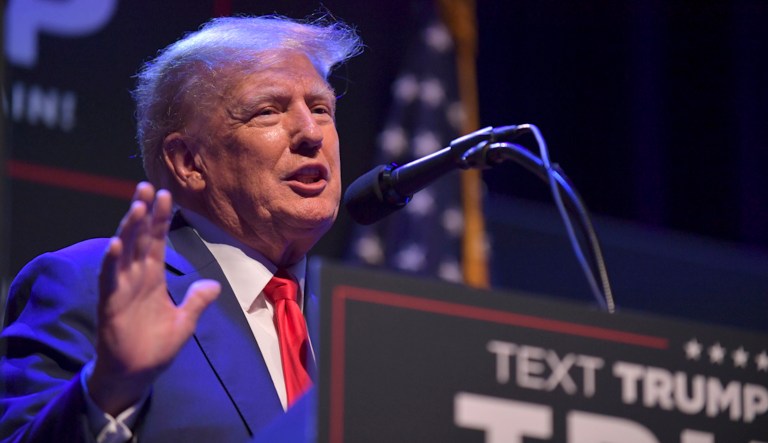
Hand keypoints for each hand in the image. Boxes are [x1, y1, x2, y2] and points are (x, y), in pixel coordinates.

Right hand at [87, 182, 220, 415]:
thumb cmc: (155, 347)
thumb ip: (197, 301)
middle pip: (139, 237)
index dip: (160, 218)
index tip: (166, 193)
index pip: (156, 240)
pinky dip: (111, 261)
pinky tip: (115, 244)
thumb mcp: (185, 322)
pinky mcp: (110, 303)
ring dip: (128, 228)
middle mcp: (136, 277)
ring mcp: (121, 288)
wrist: (136, 374)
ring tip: (136, 206)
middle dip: (143, 212)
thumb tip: (214, 284)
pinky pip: (109, 279)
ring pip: (124, 251)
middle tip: (147, 185)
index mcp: (153, 277)